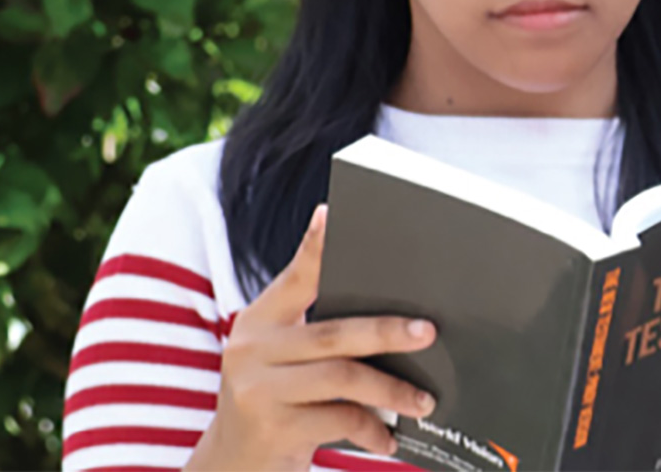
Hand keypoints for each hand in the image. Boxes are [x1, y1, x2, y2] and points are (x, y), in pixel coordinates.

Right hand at [186, 204, 438, 470]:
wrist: (232, 465)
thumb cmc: (272, 400)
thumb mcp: (281, 359)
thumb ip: (317, 330)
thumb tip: (390, 308)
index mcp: (260, 321)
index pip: (295, 276)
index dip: (315, 246)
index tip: (332, 214)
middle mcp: (252, 349)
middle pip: (334, 332)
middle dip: (388, 332)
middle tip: (428, 332)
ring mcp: (259, 390)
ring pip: (343, 378)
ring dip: (391, 390)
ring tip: (424, 400)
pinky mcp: (272, 428)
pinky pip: (338, 421)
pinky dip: (371, 429)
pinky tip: (389, 439)